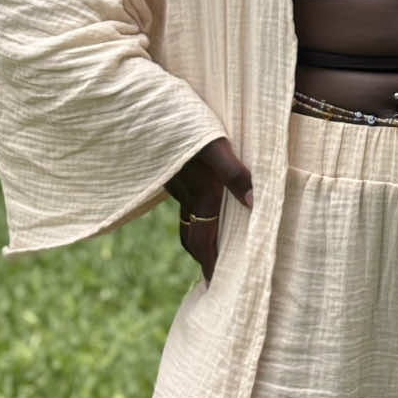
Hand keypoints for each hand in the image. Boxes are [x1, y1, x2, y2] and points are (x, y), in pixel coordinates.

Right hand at [166, 137, 253, 284]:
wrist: (144, 109)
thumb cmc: (185, 125)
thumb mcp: (214, 145)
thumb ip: (233, 172)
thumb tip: (253, 202)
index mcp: (199, 193)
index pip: (203, 242)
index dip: (210, 266)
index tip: (214, 288)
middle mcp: (185, 194)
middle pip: (192, 236)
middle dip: (203, 257)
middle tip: (215, 276)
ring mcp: (175, 183)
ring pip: (187, 219)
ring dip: (198, 236)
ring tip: (211, 246)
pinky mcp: (170, 169)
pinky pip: (184, 201)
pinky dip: (194, 213)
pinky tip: (202, 202)